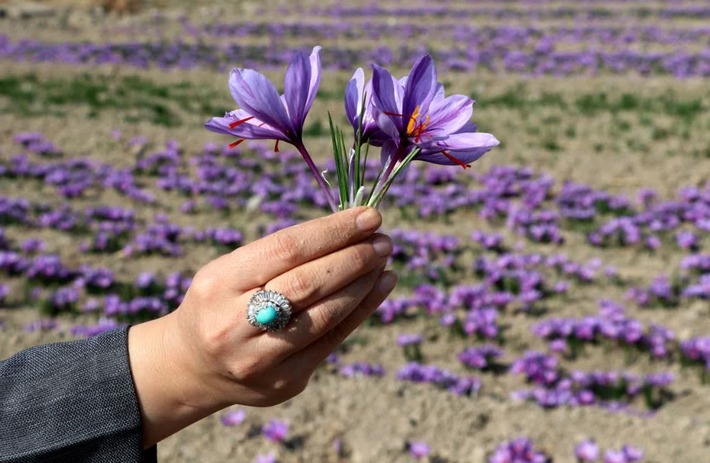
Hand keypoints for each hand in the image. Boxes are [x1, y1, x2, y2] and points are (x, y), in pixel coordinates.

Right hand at [128, 207, 395, 445]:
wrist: (193, 366)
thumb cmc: (223, 302)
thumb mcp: (232, 270)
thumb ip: (283, 254)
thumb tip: (352, 229)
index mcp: (219, 284)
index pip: (286, 249)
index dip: (333, 231)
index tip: (368, 216)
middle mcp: (234, 324)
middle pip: (308, 284)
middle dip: (354, 258)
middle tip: (383, 240)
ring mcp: (259, 359)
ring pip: (325, 315)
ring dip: (363, 284)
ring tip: (383, 261)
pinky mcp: (283, 382)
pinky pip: (332, 341)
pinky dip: (360, 311)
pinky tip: (379, 288)